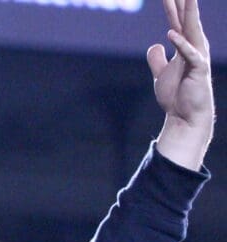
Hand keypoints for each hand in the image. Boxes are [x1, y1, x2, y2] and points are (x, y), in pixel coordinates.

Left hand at [150, 0, 213, 169]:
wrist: (184, 117)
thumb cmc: (176, 95)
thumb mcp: (161, 74)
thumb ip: (157, 59)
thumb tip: (155, 45)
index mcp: (184, 46)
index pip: (177, 20)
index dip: (172, 5)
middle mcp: (194, 47)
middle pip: (186, 20)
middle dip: (183, 2)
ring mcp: (198, 57)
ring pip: (193, 31)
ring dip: (189, 14)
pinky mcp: (198, 70)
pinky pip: (190, 54)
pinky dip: (181, 44)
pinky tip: (171, 34)